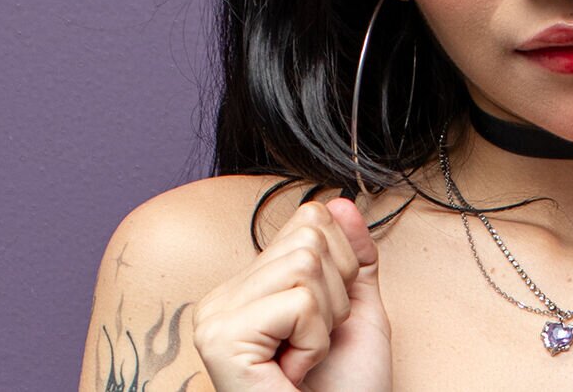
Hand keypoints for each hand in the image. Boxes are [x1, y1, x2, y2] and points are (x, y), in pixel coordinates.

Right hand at [192, 198, 391, 391]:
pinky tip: (293, 373)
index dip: (342, 268)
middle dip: (336, 297)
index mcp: (247, 286)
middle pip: (309, 239)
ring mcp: (216, 318)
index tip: (326, 322)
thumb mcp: (357, 312)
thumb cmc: (345, 391)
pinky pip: (299, 302)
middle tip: (316, 347)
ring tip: (304, 360)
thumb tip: (341, 201)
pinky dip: (315, 341)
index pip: (309, 221)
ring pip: (305, 266)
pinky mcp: (222, 340)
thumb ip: (352, 257)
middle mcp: (222, 297)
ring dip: (326, 321)